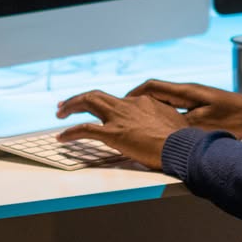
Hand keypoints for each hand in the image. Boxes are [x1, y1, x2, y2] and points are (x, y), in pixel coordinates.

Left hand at [56, 91, 189, 168]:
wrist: (181, 146)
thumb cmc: (182, 139)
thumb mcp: (175, 122)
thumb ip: (163, 121)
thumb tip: (164, 128)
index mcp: (142, 101)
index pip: (118, 100)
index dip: (104, 103)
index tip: (96, 109)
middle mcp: (128, 105)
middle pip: (97, 95)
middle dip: (79, 99)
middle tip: (65, 105)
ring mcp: (119, 118)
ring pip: (88, 103)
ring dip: (71, 106)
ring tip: (59, 112)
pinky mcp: (113, 134)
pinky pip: (84, 130)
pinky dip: (70, 132)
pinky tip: (61, 137)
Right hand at [127, 80, 241, 139]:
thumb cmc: (236, 119)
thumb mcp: (206, 125)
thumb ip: (181, 126)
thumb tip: (160, 129)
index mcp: (186, 91)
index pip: (152, 87)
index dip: (134, 94)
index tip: (121, 104)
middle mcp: (189, 92)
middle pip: (156, 93)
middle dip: (139, 102)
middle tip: (125, 115)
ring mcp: (196, 99)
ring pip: (166, 101)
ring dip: (152, 110)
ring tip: (139, 124)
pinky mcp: (203, 107)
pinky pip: (177, 109)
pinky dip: (165, 116)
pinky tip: (163, 129)